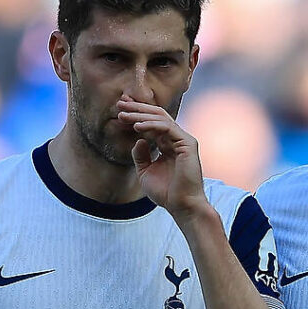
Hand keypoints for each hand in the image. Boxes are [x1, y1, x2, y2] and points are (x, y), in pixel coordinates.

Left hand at [115, 99, 209, 219]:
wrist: (181, 205)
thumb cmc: (166, 193)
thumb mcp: (145, 172)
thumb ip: (140, 155)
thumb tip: (137, 139)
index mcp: (168, 144)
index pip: (152, 123)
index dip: (137, 114)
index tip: (120, 109)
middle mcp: (176, 139)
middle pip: (156, 116)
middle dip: (137, 108)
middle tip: (120, 102)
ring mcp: (183, 140)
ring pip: (161, 118)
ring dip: (140, 115)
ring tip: (123, 115)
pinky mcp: (187, 143)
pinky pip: (168, 127)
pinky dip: (151, 125)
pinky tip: (137, 126)